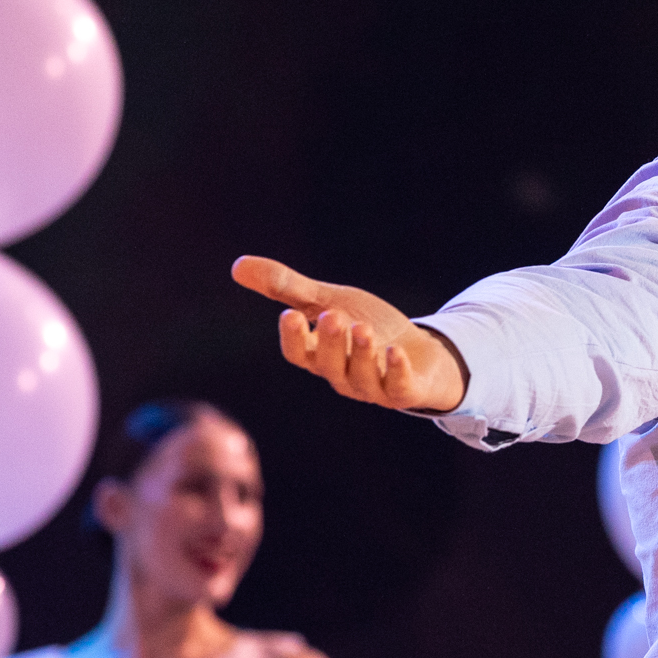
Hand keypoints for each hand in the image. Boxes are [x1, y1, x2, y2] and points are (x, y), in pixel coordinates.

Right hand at [232, 256, 467, 414]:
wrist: (421, 352)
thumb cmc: (368, 326)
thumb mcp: (329, 301)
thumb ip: (287, 288)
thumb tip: (236, 266)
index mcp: (320, 355)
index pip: (298, 353)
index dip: (293, 337)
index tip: (289, 314)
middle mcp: (342, 375)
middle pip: (328, 364)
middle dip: (329, 341)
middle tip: (332, 316)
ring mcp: (373, 387)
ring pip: (360, 376)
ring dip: (360, 352)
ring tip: (362, 328)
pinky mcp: (404, 391)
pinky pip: (398, 388)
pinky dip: (396, 371)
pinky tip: (396, 351)